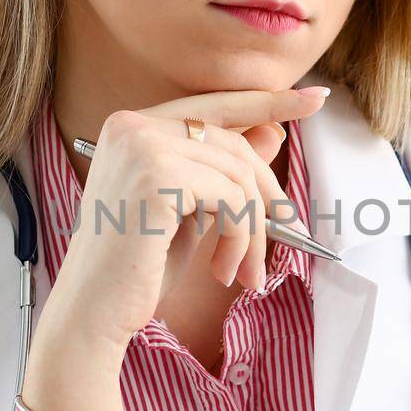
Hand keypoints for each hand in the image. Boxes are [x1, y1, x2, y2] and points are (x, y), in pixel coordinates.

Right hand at [42, 86, 328, 353]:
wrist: (94, 313)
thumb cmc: (136, 269)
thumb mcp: (191, 212)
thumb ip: (223, 170)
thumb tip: (274, 131)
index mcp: (132, 127)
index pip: (213, 105)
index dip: (269, 101)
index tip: (316, 98)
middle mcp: (132, 126)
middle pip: (232, 143)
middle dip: (266, 194)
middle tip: (286, 233)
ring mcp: (142, 146)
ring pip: (237, 175)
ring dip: (252, 230)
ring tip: (242, 271)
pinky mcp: (157, 176)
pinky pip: (231, 198)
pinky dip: (240, 239)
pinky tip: (222, 270)